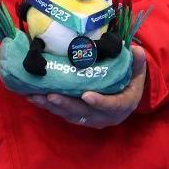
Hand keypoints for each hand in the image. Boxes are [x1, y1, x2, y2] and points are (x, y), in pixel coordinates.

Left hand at [26, 44, 147, 128]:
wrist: (126, 100)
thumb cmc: (130, 83)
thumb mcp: (136, 73)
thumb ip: (136, 63)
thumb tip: (136, 49)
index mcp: (122, 105)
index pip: (111, 106)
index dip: (99, 102)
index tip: (87, 95)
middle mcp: (105, 116)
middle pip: (84, 112)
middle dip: (66, 105)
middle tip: (50, 95)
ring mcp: (90, 119)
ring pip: (69, 114)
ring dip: (51, 106)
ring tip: (34, 96)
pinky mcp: (78, 117)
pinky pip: (61, 113)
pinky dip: (47, 106)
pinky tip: (32, 97)